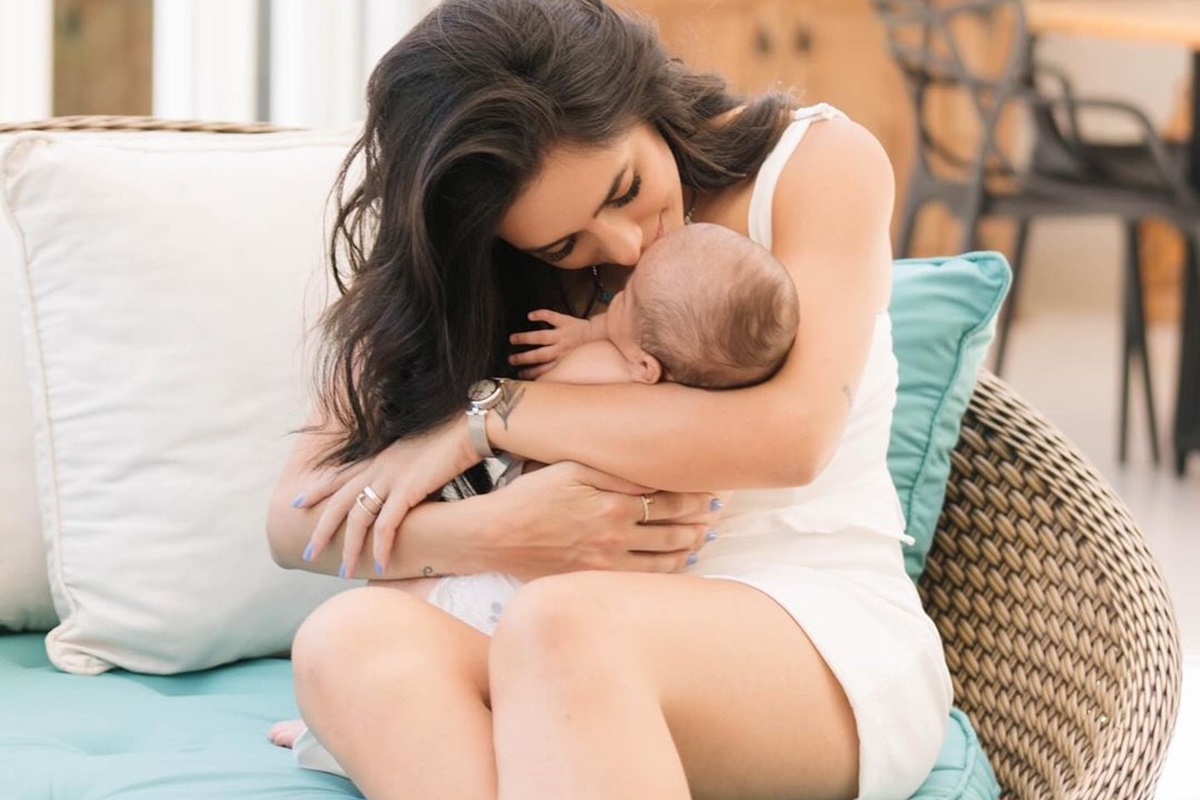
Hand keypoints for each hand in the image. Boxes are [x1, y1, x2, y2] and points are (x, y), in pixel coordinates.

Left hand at [295, 415, 478, 577]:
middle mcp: (379, 467)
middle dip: (322, 529)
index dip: (317, 490)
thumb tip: (405, 485)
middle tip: (307, 552)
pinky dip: (379, 547)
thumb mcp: (419, 454)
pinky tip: (377, 565)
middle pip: (340, 502)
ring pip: (359, 518)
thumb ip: (406, 469)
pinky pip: (386, 524)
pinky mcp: (409, 489)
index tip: (298, 502)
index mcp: (380, 458)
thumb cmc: (451, 439)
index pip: (340, 476)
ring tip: (343, 571)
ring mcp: (391, 478)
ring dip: (350, 548)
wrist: (469, 426)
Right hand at [483, 461, 721, 579]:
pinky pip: (642, 581)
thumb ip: (615, 472)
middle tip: (716, 516)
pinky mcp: (595, 582)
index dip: (696, 497)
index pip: (669, 500)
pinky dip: (666, 573)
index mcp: (613, 505)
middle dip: (699, 523)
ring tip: (703, 539)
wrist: (493, 536)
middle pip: (673, 532)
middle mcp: (615, 537)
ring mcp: (606, 564)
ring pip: (663, 560)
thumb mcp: (570, 469)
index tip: (712, 493)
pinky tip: (676, 565)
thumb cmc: (529, 496)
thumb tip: (656, 476)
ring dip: (689, 548)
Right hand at [508, 309, 603, 379]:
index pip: (544, 369)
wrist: (601, 335)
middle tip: (510, 359)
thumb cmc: (587, 352)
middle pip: (539, 355)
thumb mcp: (577, 365)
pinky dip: (540, 315)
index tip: (519, 374)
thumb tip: (548, 382)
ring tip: (512, 339)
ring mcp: (563, 334)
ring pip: (541, 337)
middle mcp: (562, 349)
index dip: (531, 372)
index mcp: (564, 361)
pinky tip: (530, 316)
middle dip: (524, 358)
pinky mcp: (566, 321)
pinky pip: (551, 317)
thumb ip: (563, 371)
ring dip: (526, 338)